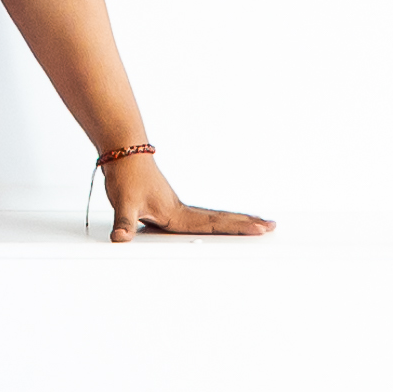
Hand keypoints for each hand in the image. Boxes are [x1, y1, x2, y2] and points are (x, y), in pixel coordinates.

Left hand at [99, 153, 272, 244]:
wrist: (124, 153)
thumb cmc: (126, 175)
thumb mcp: (123, 202)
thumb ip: (123, 223)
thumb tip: (120, 239)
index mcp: (177, 213)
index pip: (214, 225)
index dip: (238, 228)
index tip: (260, 229)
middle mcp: (182, 210)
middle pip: (221, 219)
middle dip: (247, 223)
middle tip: (272, 226)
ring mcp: (178, 207)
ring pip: (213, 217)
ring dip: (235, 221)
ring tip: (256, 223)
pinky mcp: (170, 206)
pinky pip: (201, 217)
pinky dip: (216, 221)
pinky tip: (220, 224)